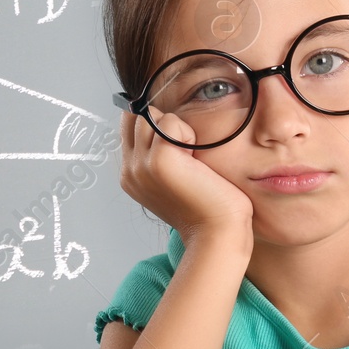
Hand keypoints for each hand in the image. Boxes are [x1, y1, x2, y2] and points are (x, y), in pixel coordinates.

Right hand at [119, 110, 254, 244]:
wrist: (218, 232)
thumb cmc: (207, 206)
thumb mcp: (175, 177)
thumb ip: (159, 152)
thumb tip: (164, 122)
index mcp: (131, 174)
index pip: (130, 124)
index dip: (155, 125)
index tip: (179, 149)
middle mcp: (130, 170)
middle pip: (137, 116)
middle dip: (164, 124)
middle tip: (187, 155)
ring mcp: (140, 166)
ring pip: (151, 116)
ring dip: (176, 128)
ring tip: (191, 158)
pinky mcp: (158, 160)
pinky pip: (169, 122)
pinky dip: (187, 133)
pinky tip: (196, 160)